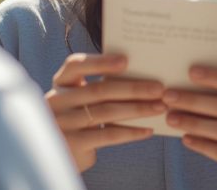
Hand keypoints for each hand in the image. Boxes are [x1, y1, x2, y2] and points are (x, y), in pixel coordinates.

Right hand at [46, 53, 166, 170]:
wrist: (59, 156)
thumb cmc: (78, 120)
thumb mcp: (79, 101)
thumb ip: (96, 89)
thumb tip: (139, 76)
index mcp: (59, 84)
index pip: (75, 65)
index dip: (99, 62)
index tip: (125, 60)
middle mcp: (57, 101)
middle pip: (99, 90)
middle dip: (133, 88)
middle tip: (159, 88)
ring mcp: (63, 123)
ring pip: (107, 112)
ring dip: (137, 109)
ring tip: (159, 107)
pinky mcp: (74, 144)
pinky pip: (108, 135)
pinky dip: (131, 132)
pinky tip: (148, 130)